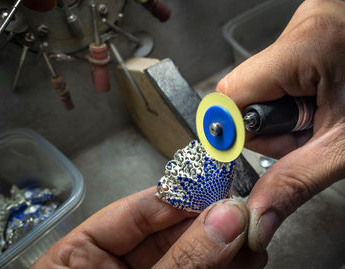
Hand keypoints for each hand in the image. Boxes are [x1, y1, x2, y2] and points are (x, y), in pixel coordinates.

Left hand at [31, 187, 266, 268]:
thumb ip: (181, 262)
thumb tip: (225, 218)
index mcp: (79, 259)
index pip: (131, 213)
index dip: (174, 196)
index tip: (214, 184)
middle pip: (165, 233)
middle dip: (207, 222)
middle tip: (242, 212)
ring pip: (189, 256)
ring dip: (223, 245)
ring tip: (252, 235)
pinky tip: (247, 261)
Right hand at [217, 0, 344, 251]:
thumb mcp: (344, 150)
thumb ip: (293, 180)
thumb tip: (253, 218)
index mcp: (308, 48)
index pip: (230, 93)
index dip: (233, 129)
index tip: (249, 151)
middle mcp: (300, 29)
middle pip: (242, 93)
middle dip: (267, 127)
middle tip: (303, 134)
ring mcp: (302, 30)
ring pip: (256, 88)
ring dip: (278, 117)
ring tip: (313, 120)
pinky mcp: (304, 39)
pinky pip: (272, 79)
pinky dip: (286, 103)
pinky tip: (311, 107)